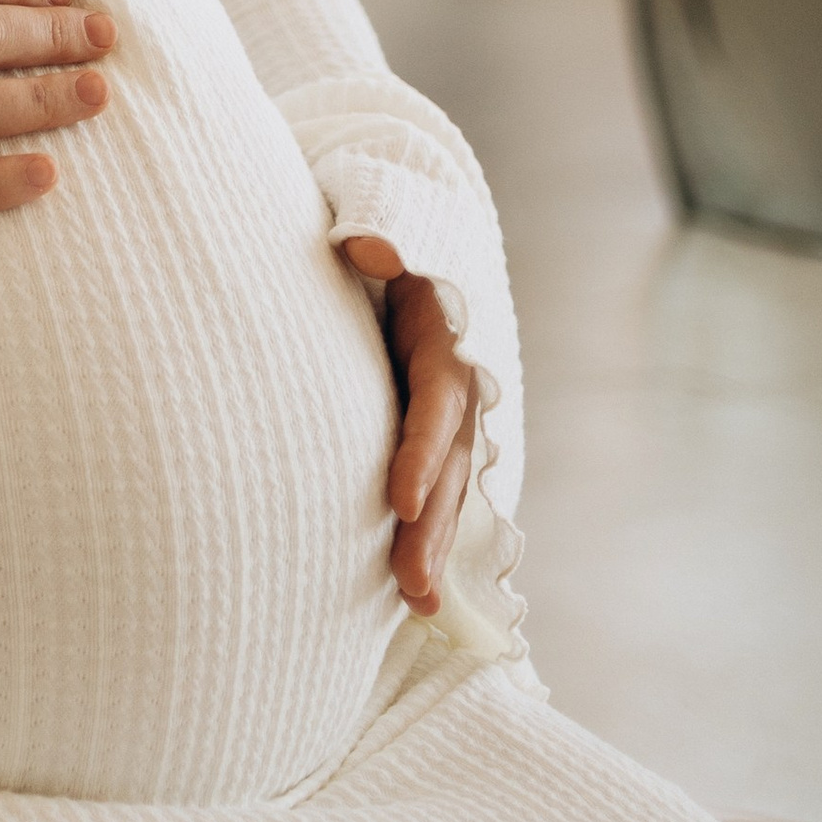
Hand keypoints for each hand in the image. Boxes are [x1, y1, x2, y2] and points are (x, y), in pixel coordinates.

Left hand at [339, 237, 477, 613]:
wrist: (389, 237)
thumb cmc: (369, 230)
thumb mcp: (380, 217)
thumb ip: (379, 230)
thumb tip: (372, 245)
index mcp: (441, 332)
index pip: (435, 398)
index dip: (420, 451)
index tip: (396, 501)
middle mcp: (452, 381)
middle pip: (448, 461)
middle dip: (431, 525)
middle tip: (409, 584)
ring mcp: (443, 413)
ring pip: (445, 487)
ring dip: (431, 545)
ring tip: (414, 604)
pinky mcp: (424, 434)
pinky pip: (430, 489)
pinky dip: (422, 535)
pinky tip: (407, 593)